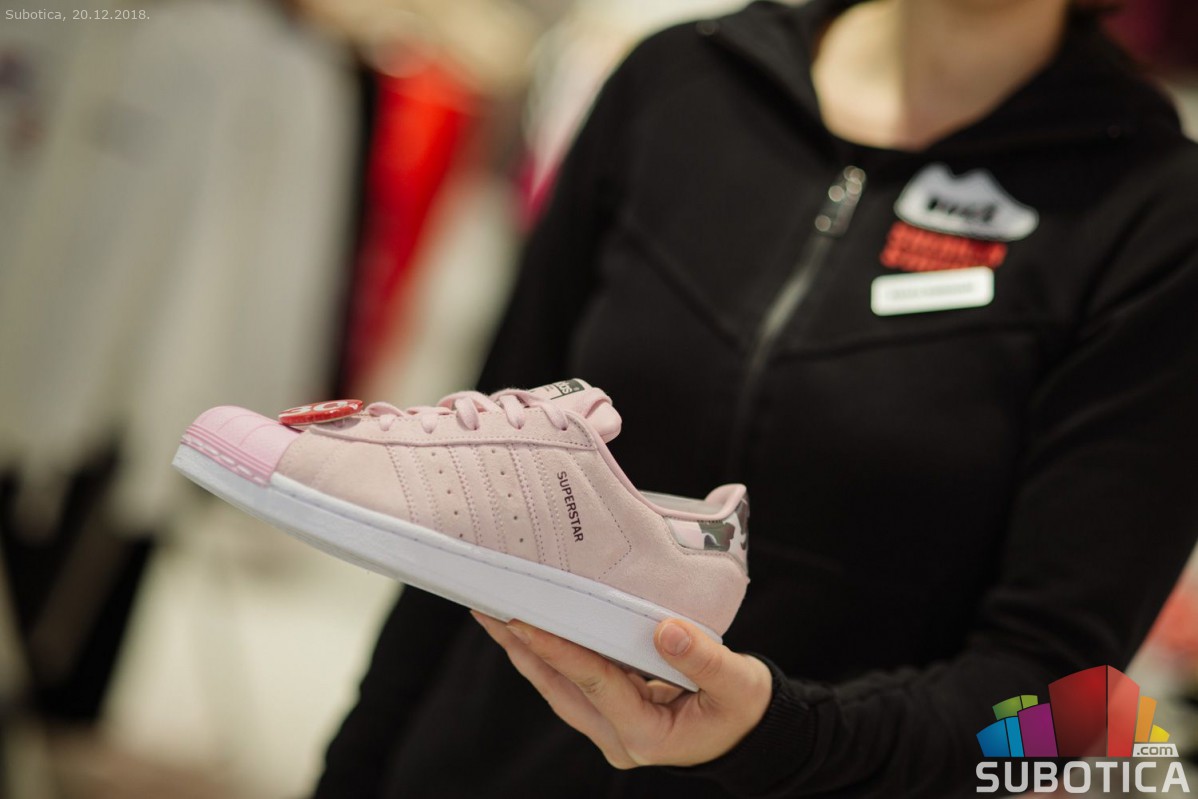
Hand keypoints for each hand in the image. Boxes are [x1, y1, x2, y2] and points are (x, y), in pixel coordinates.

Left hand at [472, 612, 771, 768]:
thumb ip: (704, 659)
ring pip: (557, 690)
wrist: (750, 734)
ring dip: (527, 652)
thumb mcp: (738, 685)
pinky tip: (530, 632)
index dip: (559, 650)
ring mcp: (611, 730)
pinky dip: (549, 657)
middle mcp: (619, 737)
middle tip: (488, 609)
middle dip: (522, 648)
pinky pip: (571, 686)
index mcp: (647, 734)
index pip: (594, 683)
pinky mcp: (610, 716)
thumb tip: (666, 629)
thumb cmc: (743, 710)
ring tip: (495, 616)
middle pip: (559, 689)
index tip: (524, 620)